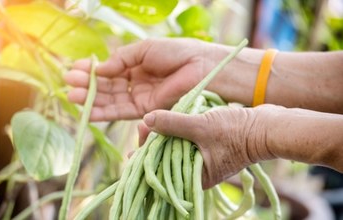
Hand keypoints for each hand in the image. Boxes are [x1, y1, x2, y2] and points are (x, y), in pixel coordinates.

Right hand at [64, 38, 219, 120]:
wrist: (198, 66)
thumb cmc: (174, 52)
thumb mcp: (143, 50)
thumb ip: (121, 60)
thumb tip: (99, 69)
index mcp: (134, 66)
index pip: (108, 71)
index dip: (91, 70)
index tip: (75, 68)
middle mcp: (133, 83)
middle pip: (105, 87)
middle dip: (86, 85)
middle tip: (68, 82)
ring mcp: (138, 97)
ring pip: (109, 100)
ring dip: (90, 99)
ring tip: (71, 96)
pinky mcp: (144, 110)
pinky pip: (119, 112)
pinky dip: (102, 112)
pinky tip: (86, 111)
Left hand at [139, 105, 278, 188]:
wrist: (268, 127)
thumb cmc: (237, 132)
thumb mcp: (201, 127)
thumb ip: (173, 124)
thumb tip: (146, 119)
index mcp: (195, 177)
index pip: (162, 171)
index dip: (146, 155)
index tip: (138, 138)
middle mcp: (198, 172)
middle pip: (167, 159)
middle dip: (154, 142)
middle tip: (144, 124)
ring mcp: (204, 159)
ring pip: (176, 148)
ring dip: (166, 135)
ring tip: (152, 121)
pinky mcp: (208, 147)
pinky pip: (187, 141)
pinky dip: (179, 132)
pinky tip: (170, 121)